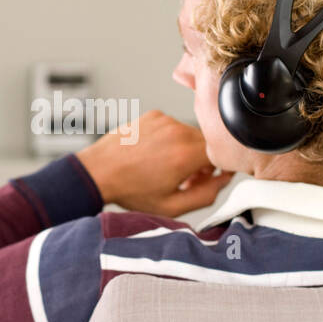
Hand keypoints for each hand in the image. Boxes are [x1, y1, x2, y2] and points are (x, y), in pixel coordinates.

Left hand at [76, 109, 232, 216]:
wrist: (98, 172)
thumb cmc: (131, 191)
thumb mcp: (172, 206)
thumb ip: (206, 195)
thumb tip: (224, 181)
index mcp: (185, 155)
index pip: (223, 154)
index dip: (218, 169)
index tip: (207, 179)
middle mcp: (178, 132)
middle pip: (208, 143)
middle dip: (203, 160)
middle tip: (185, 178)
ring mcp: (165, 121)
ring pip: (191, 134)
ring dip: (187, 149)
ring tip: (167, 168)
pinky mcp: (154, 116)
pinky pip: (174, 127)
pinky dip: (171, 139)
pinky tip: (156, 154)